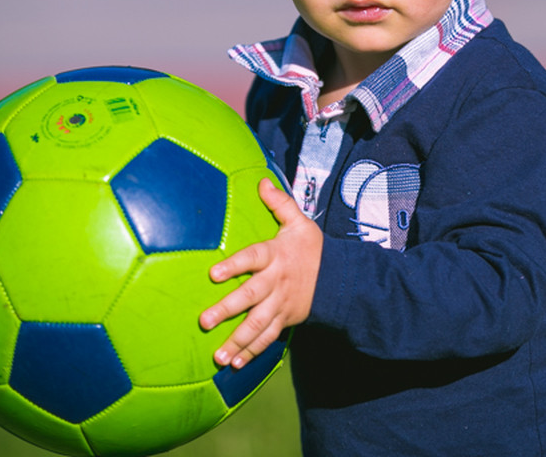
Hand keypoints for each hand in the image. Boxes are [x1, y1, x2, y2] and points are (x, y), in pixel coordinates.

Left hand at [199, 177, 321, 367]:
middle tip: (204, 321)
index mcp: (275, 256)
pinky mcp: (285, 320)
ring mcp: (280, 304)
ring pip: (257, 325)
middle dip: (226, 310)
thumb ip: (279, 203)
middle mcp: (276, 282)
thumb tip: (261, 182)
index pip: (252, 258)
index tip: (214, 274)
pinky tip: (235, 364)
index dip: (234, 266)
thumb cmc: (312, 248)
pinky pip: (268, 338)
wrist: (340, 278)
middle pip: (249, 297)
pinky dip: (252, 352)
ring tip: (218, 356)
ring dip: (236, 341)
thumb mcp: (299, 222)